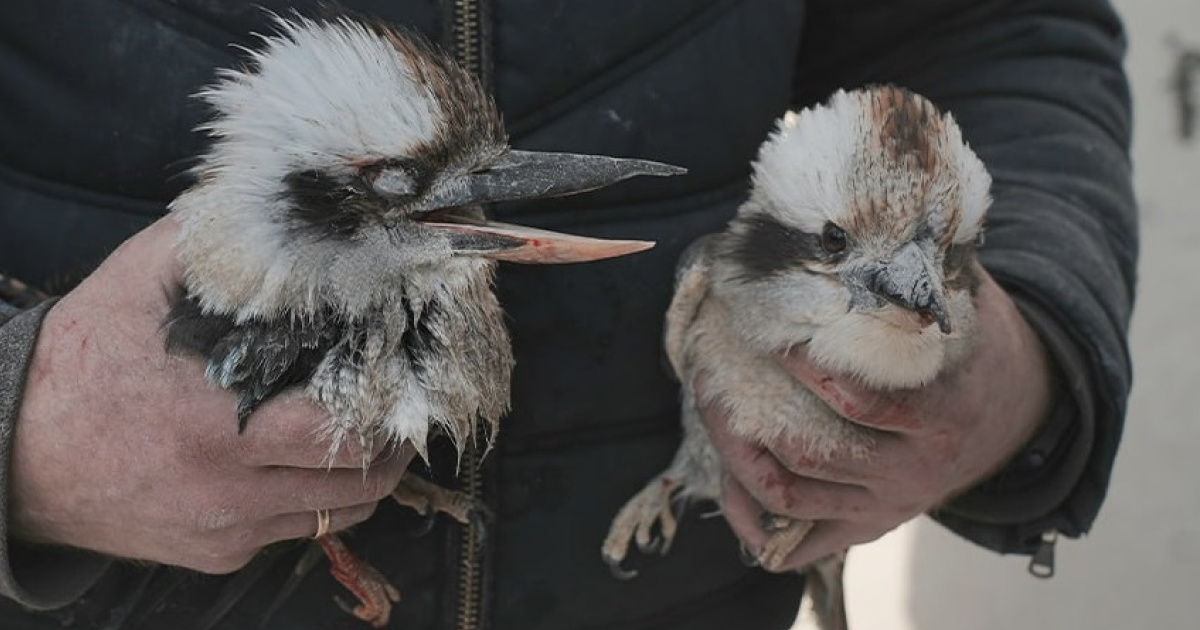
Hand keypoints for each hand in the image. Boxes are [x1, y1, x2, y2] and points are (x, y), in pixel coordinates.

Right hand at [11, 218, 411, 573]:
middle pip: (362, 482)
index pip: (347, 429)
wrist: (13, 456)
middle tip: (402, 407)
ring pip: (340, 514)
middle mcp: (229, 489)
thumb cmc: (79, 367)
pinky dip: (317, 498)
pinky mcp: (217, 554)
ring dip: (366, 475)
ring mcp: (226, 530)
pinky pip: (295, 532)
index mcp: (218, 423)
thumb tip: (276, 203)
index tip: (405, 374)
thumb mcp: (135, 284)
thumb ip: (207, 242)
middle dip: (395, 443)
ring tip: (369, 434)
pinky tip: (307, 461)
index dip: (390, 403)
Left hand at [703, 265, 1053, 570]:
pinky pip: (798, 542)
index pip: (860, 399)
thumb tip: (856, 211)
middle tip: (706, 369)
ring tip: (705, 405)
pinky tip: (725, 480)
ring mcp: (887, 505)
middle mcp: (913, 471)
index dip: (804, 365)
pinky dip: (755, 520)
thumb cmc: (974, 346)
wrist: (1016, 414)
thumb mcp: (963, 301)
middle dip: (745, 413)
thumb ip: (916, 265)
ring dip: (735, 456)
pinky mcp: (866, 525)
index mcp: (941, 414)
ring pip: (792, 497)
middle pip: (810, 453)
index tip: (766, 330)